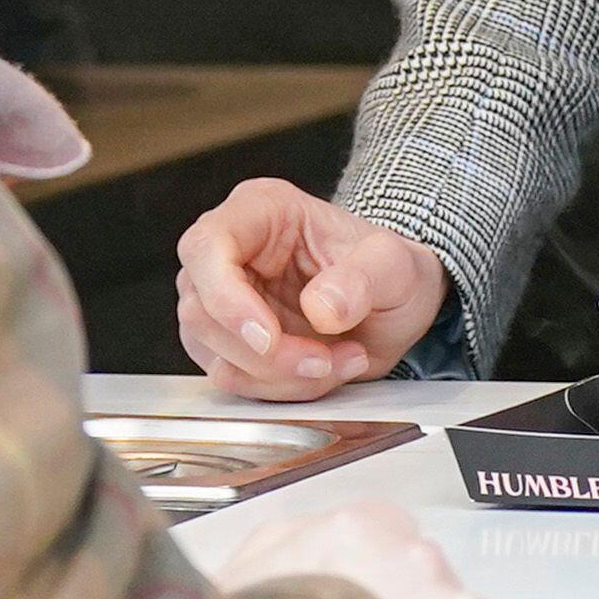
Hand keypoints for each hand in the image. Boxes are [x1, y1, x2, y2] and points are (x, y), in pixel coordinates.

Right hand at [175, 181, 446, 399]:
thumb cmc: (388, 270)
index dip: (225, 297)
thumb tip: (321, 308)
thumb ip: (362, 279)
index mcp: (260, 211)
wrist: (396, 305)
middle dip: (266, 353)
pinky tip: (324, 370)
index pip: (207, 246)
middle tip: (324, 359)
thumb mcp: (395, 265)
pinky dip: (282, 388)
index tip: (267, 338)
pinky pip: (236, 379)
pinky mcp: (232, 342)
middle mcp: (232, 252)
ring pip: (214, 352)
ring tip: (338, 361)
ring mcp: (225, 300)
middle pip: (202, 310)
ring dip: (277, 375)